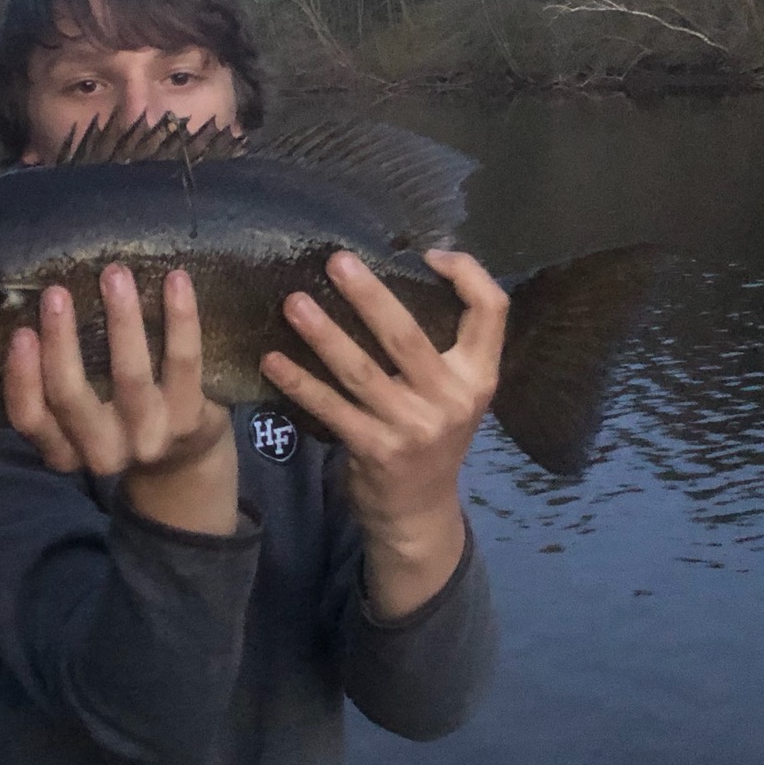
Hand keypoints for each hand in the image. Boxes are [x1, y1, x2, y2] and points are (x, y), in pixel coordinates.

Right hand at [5, 264, 237, 534]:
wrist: (186, 460)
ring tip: (115, 274)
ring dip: (121, 319)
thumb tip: (40, 305)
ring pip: (130, 375)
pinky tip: (176, 280)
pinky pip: (182, 362)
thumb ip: (56, 379)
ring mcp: (148, 438)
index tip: (21, 331)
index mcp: (63, 452)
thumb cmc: (118, 419)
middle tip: (56, 292)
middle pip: (71, 396)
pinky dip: (180, 318)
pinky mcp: (189, 420)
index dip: (22, 377)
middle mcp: (102, 453)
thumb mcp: (79, 418)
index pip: (29, 418)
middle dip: (61, 340)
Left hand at [260, 249, 506, 618]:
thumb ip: (442, 346)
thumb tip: (402, 273)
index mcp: (479, 375)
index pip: (492, 309)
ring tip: (292, 304)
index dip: (465, 274)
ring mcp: (414, 427)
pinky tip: (272, 360)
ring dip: (323, 335)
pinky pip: (331, 409)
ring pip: (362, 371)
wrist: (419, 511)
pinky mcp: (376, 451)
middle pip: (408, 335)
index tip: (427, 253)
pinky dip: (299, 383)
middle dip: (369, 295)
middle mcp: (452, 399)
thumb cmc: (430, 434)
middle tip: (335, 261)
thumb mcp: (455, 391)